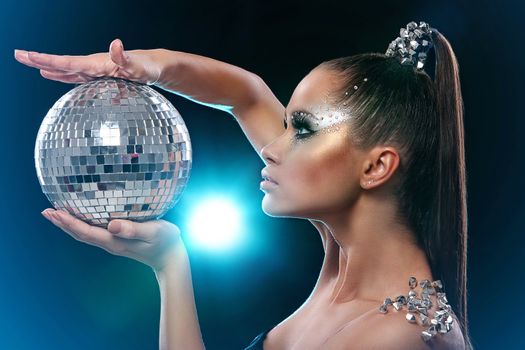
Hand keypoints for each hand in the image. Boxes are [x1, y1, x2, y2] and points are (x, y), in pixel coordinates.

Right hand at [14, 38, 161, 84]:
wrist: (153, 67)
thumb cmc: (146, 68)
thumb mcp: (137, 66)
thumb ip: (124, 57)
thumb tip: (115, 44)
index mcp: (97, 64)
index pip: (68, 63)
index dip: (48, 61)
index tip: (29, 56)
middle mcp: (92, 65)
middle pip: (62, 64)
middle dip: (40, 60)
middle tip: (17, 55)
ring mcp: (94, 70)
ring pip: (66, 69)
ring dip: (48, 67)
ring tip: (30, 64)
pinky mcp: (99, 76)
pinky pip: (76, 76)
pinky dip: (62, 76)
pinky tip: (51, 76)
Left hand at [42, 208, 183, 271]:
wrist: (171, 258)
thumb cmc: (166, 242)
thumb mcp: (154, 232)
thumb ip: (133, 229)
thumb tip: (111, 225)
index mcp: (115, 242)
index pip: (86, 232)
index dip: (69, 222)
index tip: (54, 212)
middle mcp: (110, 243)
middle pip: (80, 234)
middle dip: (62, 223)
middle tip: (46, 212)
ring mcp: (114, 243)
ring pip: (85, 234)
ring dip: (69, 225)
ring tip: (55, 214)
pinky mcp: (118, 240)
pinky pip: (94, 232)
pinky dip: (81, 225)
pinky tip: (81, 218)